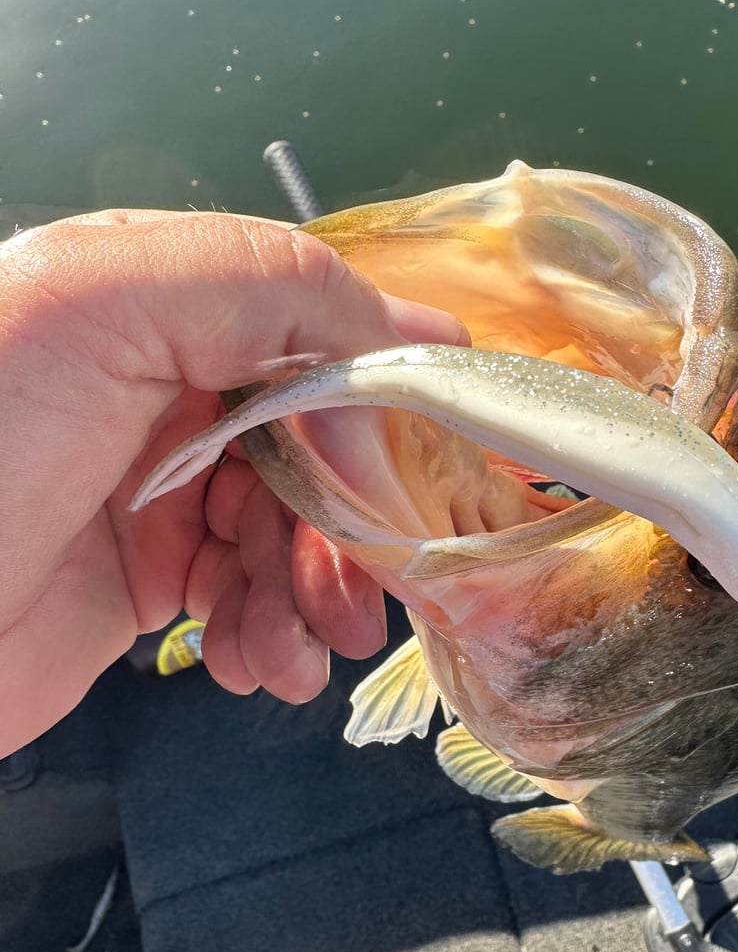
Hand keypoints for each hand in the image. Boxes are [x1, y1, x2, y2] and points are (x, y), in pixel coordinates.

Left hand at [0, 209, 464, 756]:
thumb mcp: (101, 304)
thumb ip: (267, 284)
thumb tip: (421, 335)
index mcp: (161, 299)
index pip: (322, 331)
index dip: (379, 401)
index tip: (422, 474)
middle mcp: (167, 385)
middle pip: (322, 445)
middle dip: (352, 525)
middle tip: (366, 597)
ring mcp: (160, 487)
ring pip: (298, 531)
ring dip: (314, 596)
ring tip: (293, 654)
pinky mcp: (148, 580)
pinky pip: (252, 599)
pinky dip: (268, 638)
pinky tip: (250, 668)